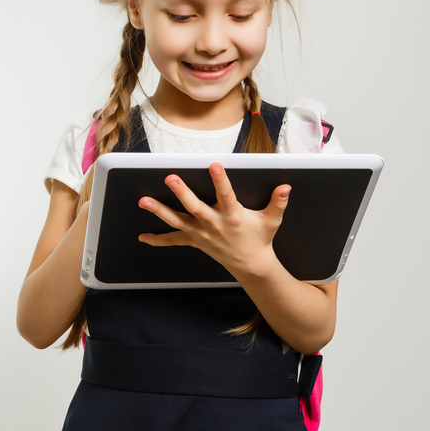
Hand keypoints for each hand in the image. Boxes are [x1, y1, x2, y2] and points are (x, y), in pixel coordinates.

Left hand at [136, 163, 291, 278]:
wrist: (251, 265)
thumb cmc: (260, 239)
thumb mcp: (272, 221)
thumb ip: (278, 203)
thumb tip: (286, 187)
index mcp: (233, 216)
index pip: (226, 194)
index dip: (220, 180)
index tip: (214, 164)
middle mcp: (214, 224)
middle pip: (195, 207)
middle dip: (182, 193)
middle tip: (170, 178)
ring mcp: (202, 234)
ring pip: (178, 221)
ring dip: (160, 211)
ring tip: (144, 200)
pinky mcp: (195, 241)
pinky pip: (174, 241)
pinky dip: (158, 240)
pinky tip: (143, 237)